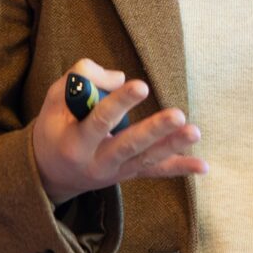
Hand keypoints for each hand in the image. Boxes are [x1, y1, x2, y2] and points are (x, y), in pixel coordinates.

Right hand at [31, 57, 207, 204]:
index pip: (99, 121)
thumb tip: (121, 77)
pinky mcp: (129, 174)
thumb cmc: (54, 127)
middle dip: (155, 130)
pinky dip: (180, 168)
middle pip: (130, 145)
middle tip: (177, 115)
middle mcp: (97, 162)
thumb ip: (82, 77)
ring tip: (195, 132)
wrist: (50, 173)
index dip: (120, 102)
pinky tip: (203, 166)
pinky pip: (156, 171)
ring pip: (148, 159)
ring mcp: (116, 172)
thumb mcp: (55, 98)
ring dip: (173, 146)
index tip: (141, 85)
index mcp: (75, 142)